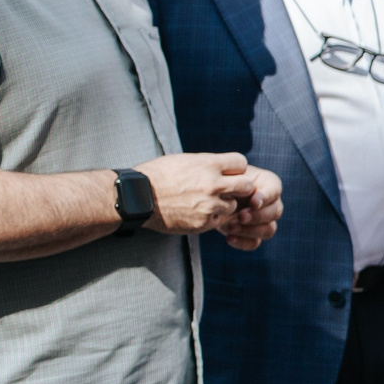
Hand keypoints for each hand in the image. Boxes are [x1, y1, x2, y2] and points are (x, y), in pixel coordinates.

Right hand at [135, 153, 259, 235]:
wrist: (137, 197)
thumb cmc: (158, 175)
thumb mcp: (185, 161)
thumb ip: (208, 165)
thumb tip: (226, 168)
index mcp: (208, 164)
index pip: (241, 163)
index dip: (236, 168)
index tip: (228, 172)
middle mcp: (213, 184)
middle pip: (246, 186)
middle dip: (240, 188)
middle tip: (228, 190)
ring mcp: (209, 205)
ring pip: (233, 206)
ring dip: (225, 205)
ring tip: (206, 202)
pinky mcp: (203, 223)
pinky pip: (219, 220)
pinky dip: (212, 218)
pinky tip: (197, 212)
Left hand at [218, 167, 284, 250]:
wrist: (206, 195)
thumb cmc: (219, 181)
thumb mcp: (227, 178)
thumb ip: (240, 183)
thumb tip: (255, 200)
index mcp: (267, 184)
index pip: (275, 191)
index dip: (266, 198)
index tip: (253, 203)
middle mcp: (270, 203)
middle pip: (275, 212)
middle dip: (258, 216)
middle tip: (240, 217)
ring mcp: (263, 221)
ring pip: (269, 230)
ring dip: (250, 230)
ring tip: (230, 226)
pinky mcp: (252, 235)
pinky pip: (255, 243)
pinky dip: (242, 242)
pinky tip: (229, 238)